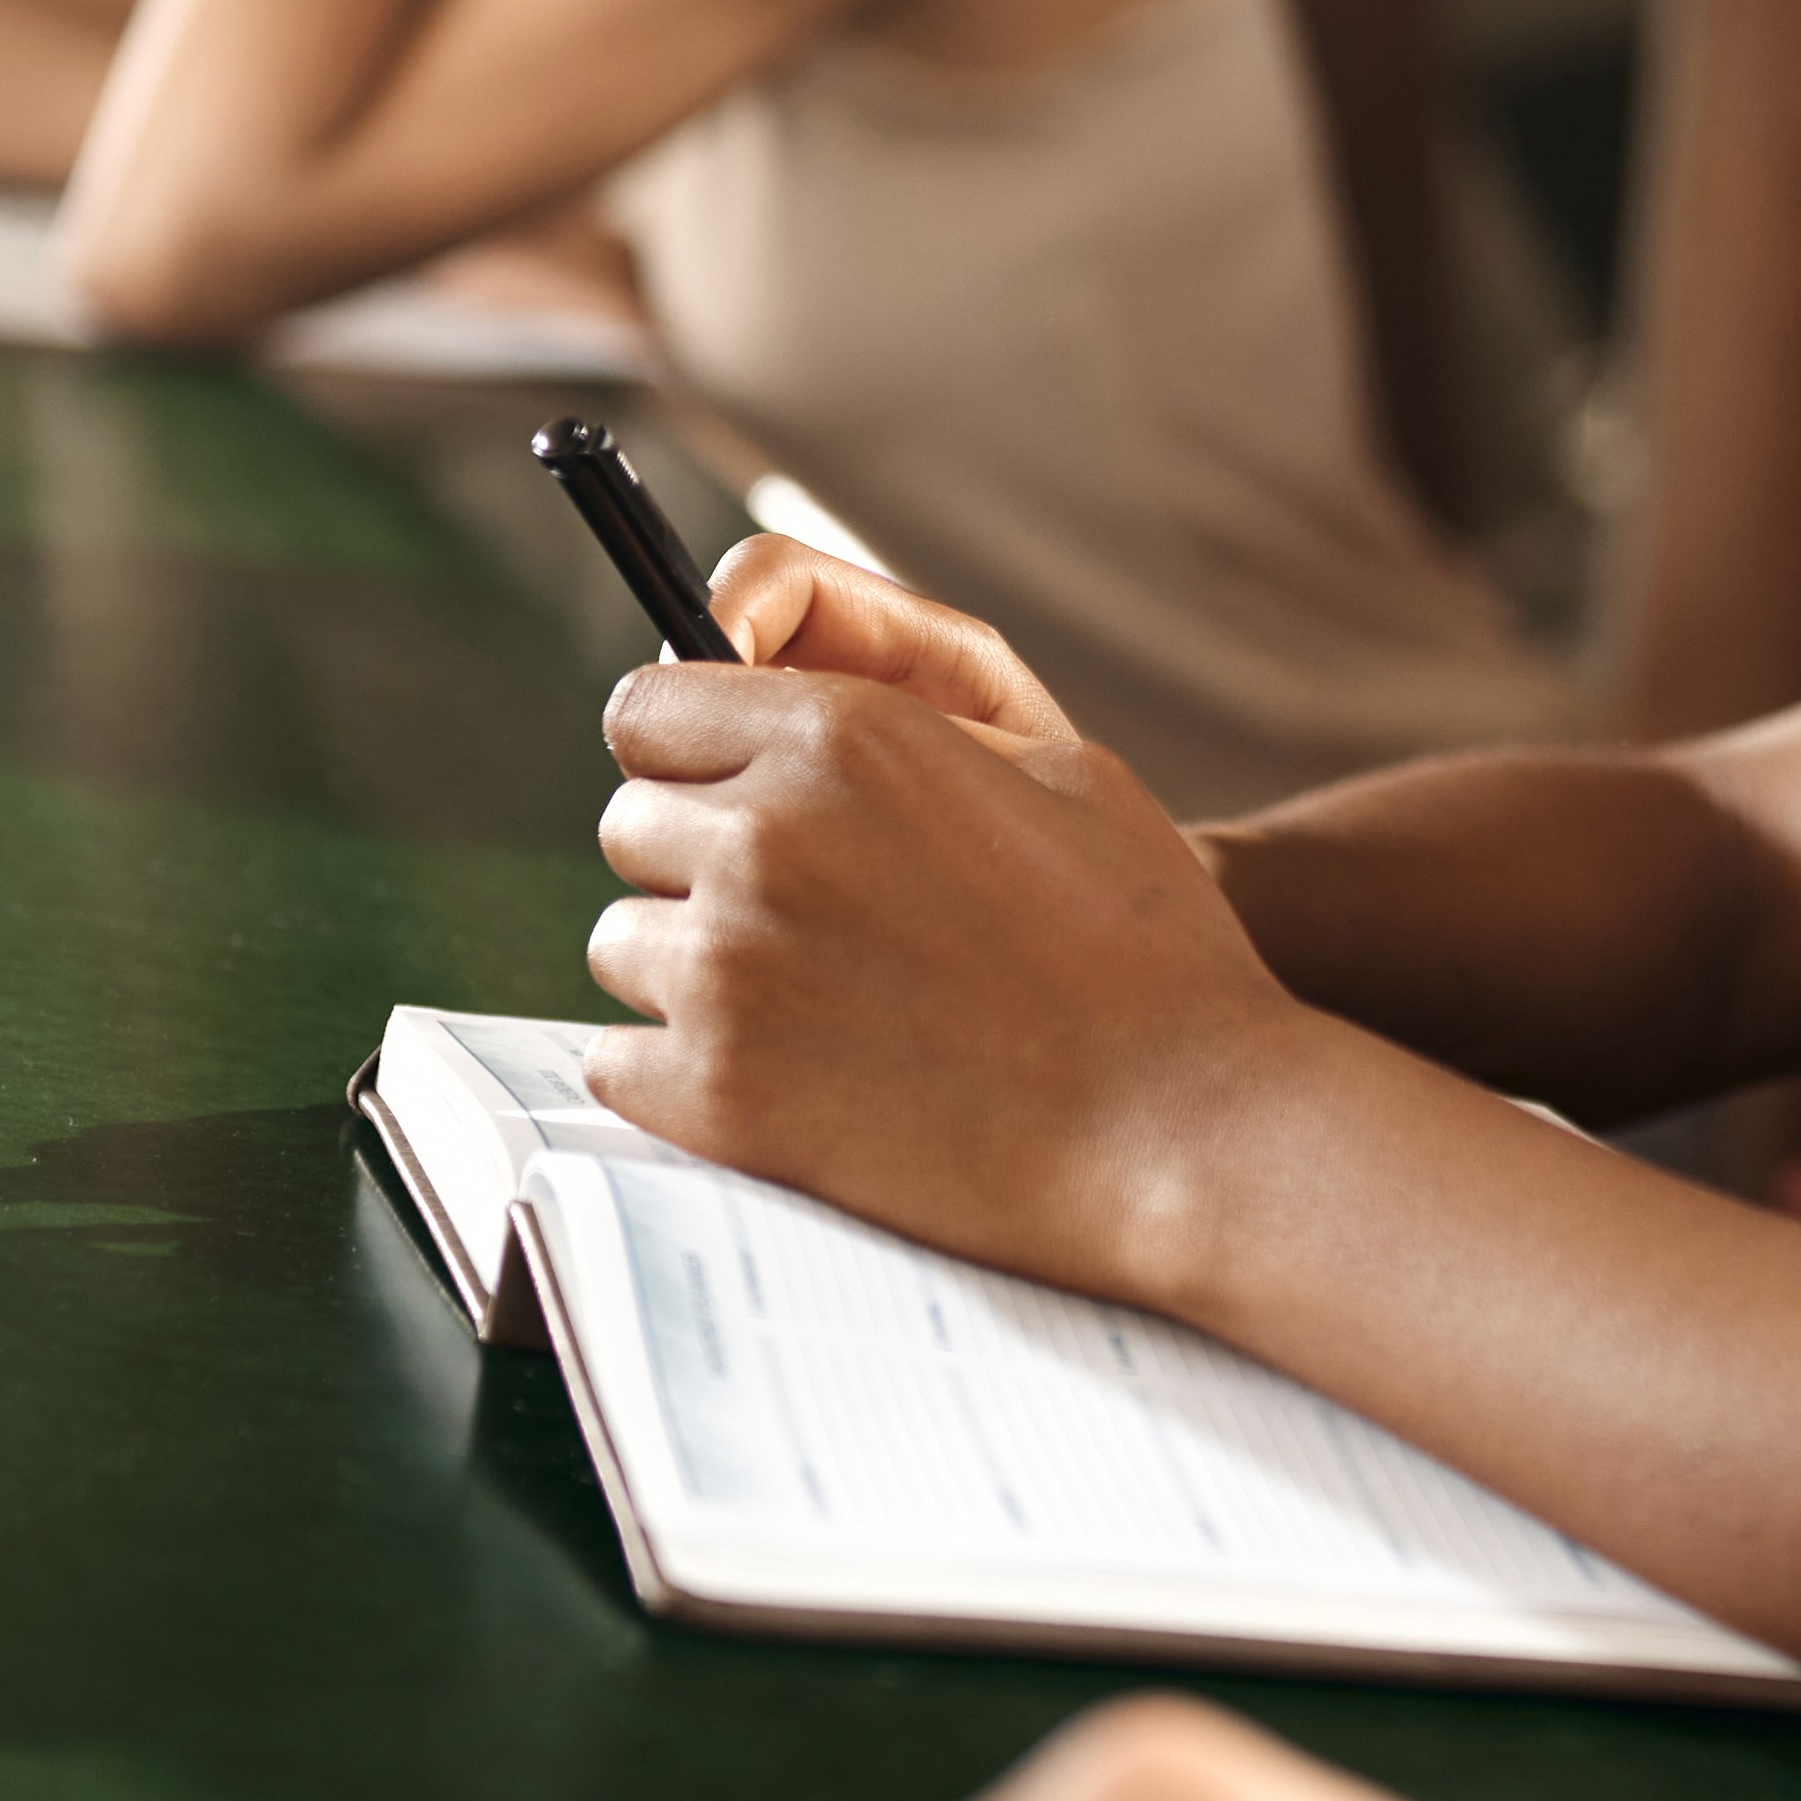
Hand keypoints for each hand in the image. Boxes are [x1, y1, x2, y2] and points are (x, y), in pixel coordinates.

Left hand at [584, 540, 1304, 1288]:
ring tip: (822, 1008)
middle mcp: (768, 835)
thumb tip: (756, 670)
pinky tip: (792, 1080)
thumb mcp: (1055, 761)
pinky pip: (618, 1060)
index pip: (646, 711)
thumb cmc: (1138, 942)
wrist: (1181, 1130)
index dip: (686, 754)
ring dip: (693, 971)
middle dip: (696, 863)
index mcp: (845, 734)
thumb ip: (898, 699)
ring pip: (624, 944)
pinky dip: (681, 1075)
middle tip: (812, 920)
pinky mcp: (715, 1093)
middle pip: (630, 826)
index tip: (730, 798)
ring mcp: (731, 968)